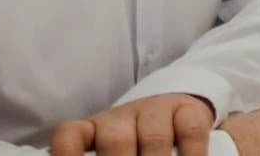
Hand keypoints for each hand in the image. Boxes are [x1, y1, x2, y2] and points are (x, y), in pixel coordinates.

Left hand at [50, 94, 217, 155]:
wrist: (177, 116)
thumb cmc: (136, 148)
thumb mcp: (113, 152)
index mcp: (92, 131)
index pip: (69, 136)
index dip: (68, 155)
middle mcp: (120, 118)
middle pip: (115, 140)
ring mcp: (155, 110)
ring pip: (153, 136)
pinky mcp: (188, 109)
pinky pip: (190, 130)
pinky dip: (191, 154)